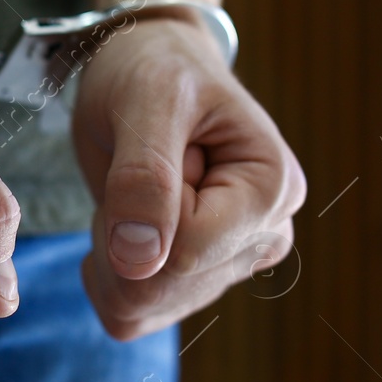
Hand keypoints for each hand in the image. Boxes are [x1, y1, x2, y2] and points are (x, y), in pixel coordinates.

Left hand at [71, 13, 306, 339]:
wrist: (149, 66)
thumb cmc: (155, 68)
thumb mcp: (146, 100)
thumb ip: (144, 178)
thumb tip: (140, 262)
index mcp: (272, 188)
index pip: (189, 251)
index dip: (138, 211)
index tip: (147, 151)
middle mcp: (267, 236)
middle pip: (166, 287)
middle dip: (120, 233)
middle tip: (132, 169)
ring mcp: (234, 265)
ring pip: (145, 307)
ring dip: (112, 249)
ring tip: (134, 187)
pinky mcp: (199, 281)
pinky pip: (134, 315)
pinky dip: (108, 274)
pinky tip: (122, 222)